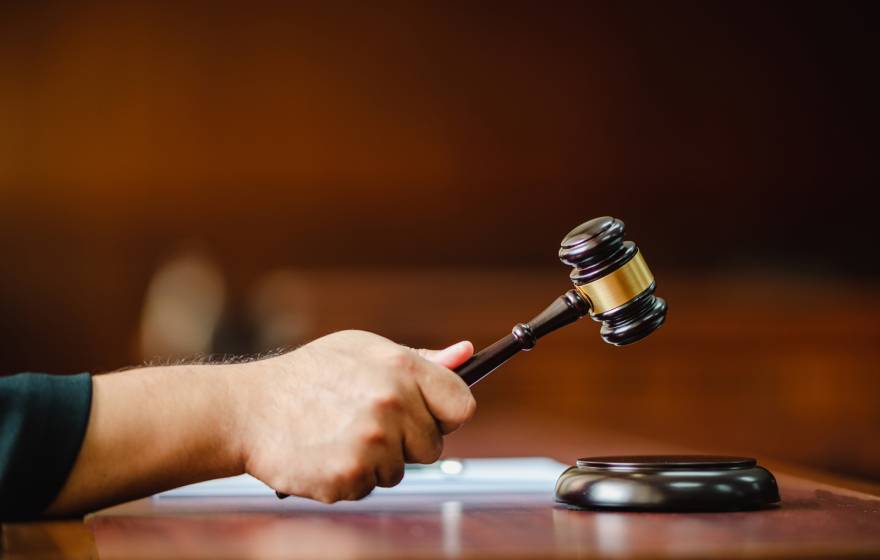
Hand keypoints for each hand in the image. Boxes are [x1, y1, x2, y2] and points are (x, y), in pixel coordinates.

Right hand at [234, 330, 475, 502]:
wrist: (247, 409)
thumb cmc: (308, 375)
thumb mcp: (362, 349)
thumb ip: (419, 359)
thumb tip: (466, 354)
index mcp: (400, 368)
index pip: (461, 404)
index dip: (446, 414)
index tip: (429, 416)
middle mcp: (391, 405)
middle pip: (433, 445)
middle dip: (408, 441)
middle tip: (367, 425)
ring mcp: (371, 443)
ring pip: (401, 470)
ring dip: (377, 461)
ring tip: (340, 435)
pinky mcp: (349, 477)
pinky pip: (369, 487)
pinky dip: (351, 479)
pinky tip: (326, 454)